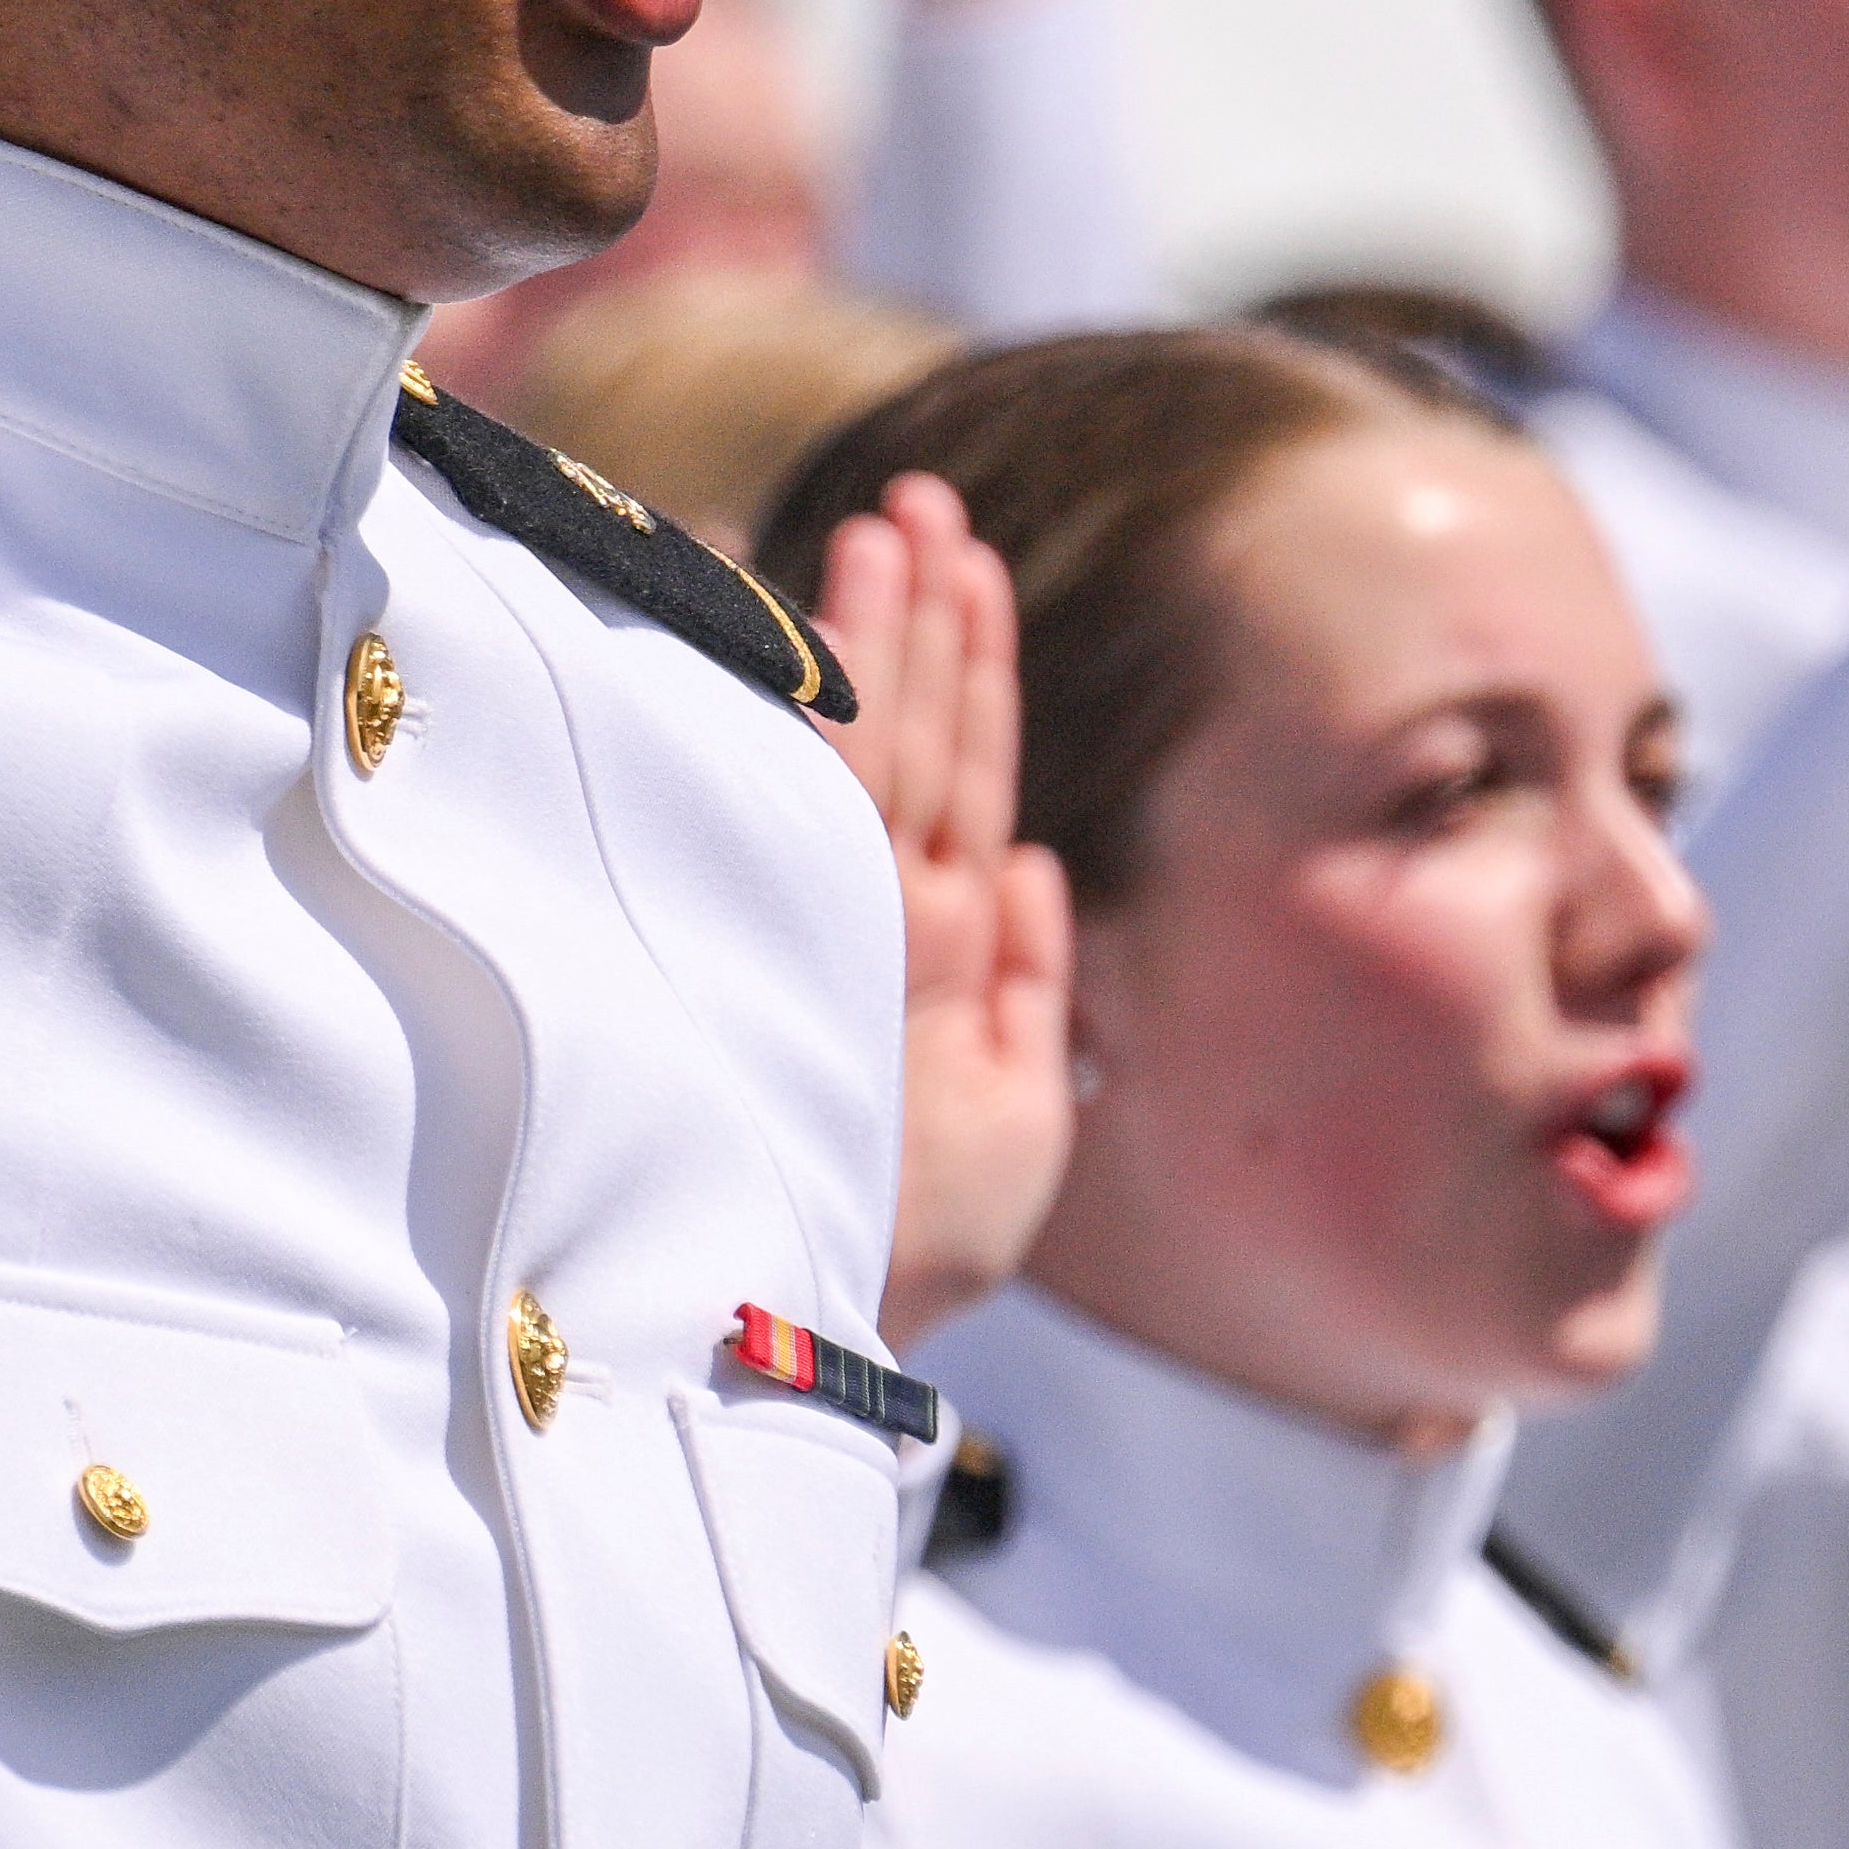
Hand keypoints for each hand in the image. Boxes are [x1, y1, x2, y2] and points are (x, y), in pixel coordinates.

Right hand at [826, 474, 1075, 1338]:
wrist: (817, 1347)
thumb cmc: (910, 1257)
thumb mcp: (1021, 1128)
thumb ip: (1030, 990)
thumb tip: (1032, 857)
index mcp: (939, 955)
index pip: (957, 782)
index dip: (965, 672)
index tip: (961, 560)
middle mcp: (892, 923)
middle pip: (922, 738)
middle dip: (927, 617)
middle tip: (922, 500)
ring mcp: (850, 926)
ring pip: (884, 746)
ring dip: (896, 631)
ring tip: (906, 524)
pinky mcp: (818, 940)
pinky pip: (833, 799)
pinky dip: (831, 708)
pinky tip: (824, 631)